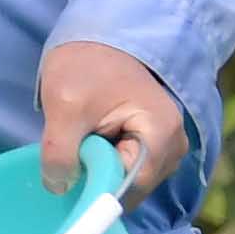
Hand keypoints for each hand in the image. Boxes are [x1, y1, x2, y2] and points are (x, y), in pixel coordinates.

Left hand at [38, 40, 188, 196]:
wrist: (97, 42)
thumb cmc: (85, 67)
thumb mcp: (64, 106)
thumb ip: (60, 151)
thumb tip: (59, 189)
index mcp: (162, 132)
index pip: (132, 184)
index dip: (99, 191)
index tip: (68, 188)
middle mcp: (175, 145)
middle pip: (134, 187)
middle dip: (100, 182)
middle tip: (69, 164)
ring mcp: (167, 148)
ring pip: (129, 182)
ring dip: (101, 173)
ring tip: (79, 150)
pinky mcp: (153, 148)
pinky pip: (129, 173)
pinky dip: (106, 168)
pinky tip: (88, 152)